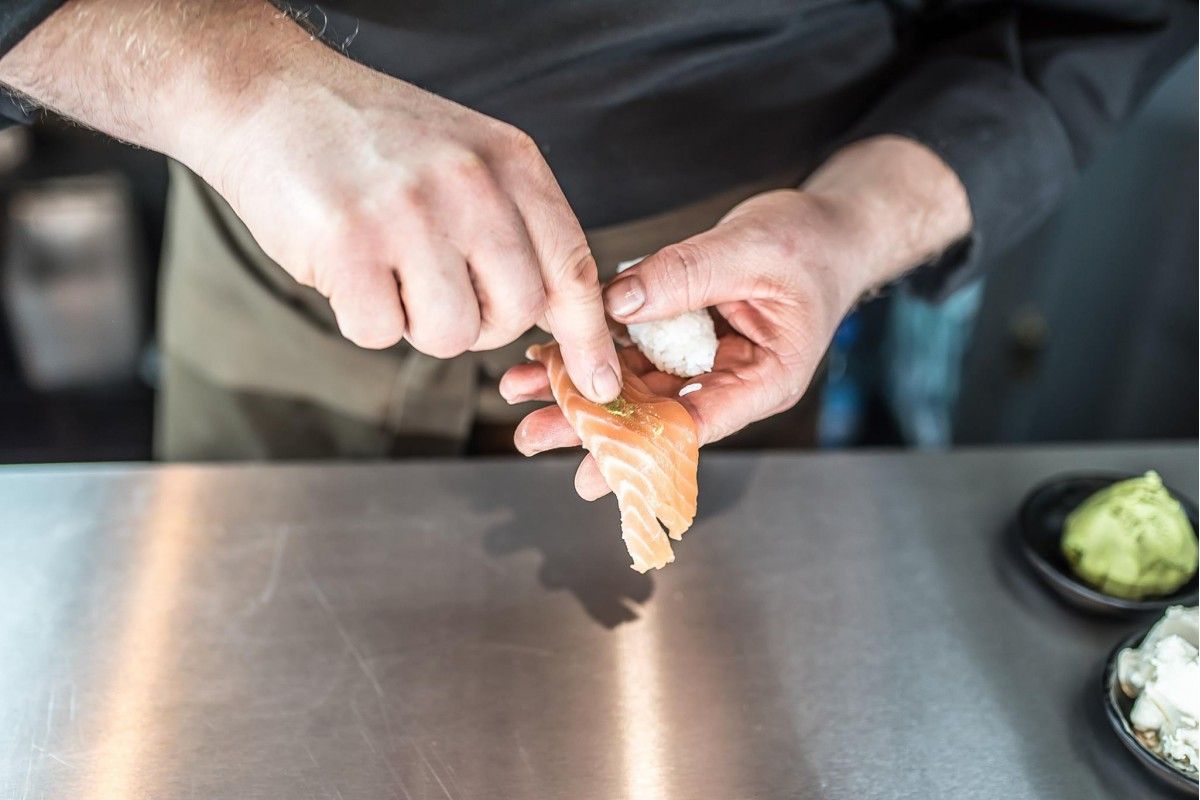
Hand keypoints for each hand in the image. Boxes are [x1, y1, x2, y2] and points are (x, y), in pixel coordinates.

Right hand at [191, 46, 621, 400]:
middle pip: (514, 314)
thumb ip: (517, 226)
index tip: (598, 383)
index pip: (572, 268)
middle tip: (439, 289)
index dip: (588, 337)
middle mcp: (470, 184)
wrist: (272, 95)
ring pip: (450, 334)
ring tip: (388, 270)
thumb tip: (561, 317)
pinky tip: (348, 267)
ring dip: (416, 324)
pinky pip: (379, 333)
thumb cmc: (374, 140)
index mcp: (512, 163)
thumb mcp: (469, 157)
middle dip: (480, 325)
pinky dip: (362, 318)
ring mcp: (409, 212)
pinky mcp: (347, 243)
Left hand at [500, 189, 859, 497]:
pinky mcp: (681, 334)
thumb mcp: (753, 250)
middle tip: (531, 435)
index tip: (592, 470)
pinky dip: (591, 347)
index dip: (641, 448)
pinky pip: (631, 347)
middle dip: (590, 424)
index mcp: (764, 379)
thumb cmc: (812, 244)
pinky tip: (545, 352)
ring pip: (633, 384)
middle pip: (653, 413)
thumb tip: (616, 302)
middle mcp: (729, 379)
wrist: (830, 227)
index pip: (698, 424)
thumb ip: (687, 275)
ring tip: (519, 391)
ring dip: (577, 386)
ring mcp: (702, 359)